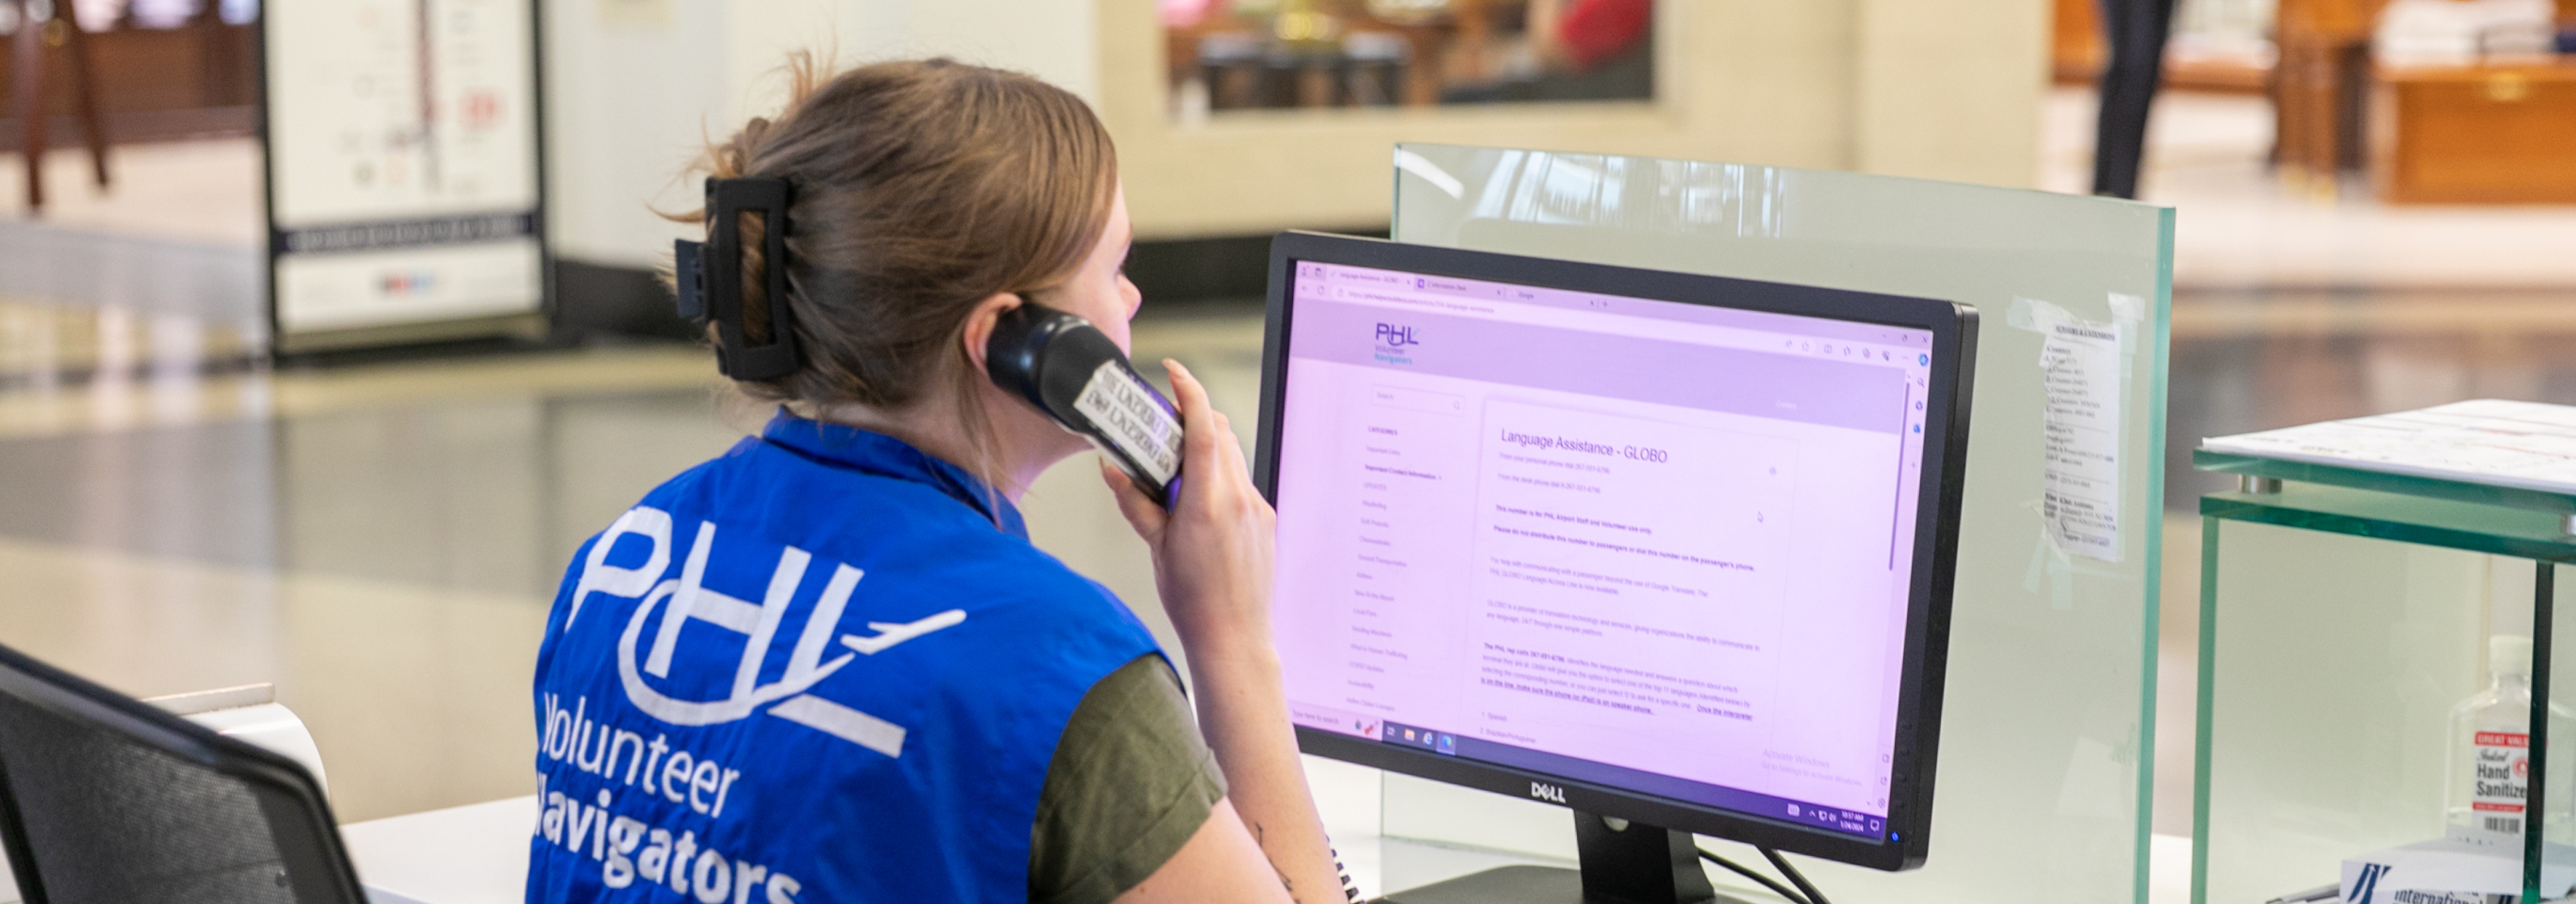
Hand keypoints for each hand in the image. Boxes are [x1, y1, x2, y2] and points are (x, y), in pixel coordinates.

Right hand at [1103, 359, 1277, 664]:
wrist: (1234, 637)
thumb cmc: (1192, 599)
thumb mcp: (1155, 547)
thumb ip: (1135, 502)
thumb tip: (1112, 468)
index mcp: (1206, 503)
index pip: (1202, 428)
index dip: (1189, 391)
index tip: (1174, 370)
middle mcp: (1238, 499)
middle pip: (1219, 432)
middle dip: (1193, 417)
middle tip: (1163, 423)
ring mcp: (1256, 508)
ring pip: (1232, 455)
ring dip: (1206, 447)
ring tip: (1177, 468)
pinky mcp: (1265, 519)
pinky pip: (1241, 481)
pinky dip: (1219, 476)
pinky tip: (1199, 502)